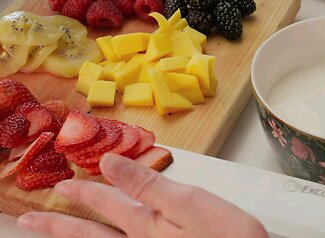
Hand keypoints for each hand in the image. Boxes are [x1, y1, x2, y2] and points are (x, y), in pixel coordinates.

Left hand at [17, 153, 267, 237]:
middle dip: (59, 225)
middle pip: (90, 235)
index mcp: (146, 225)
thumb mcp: (187, 203)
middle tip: (30, 222)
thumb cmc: (226, 237)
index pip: (105, 204)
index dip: (83, 191)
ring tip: (52, 232)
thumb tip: (111, 163)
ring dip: (74, 237)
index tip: (63, 184)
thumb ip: (147, 184)